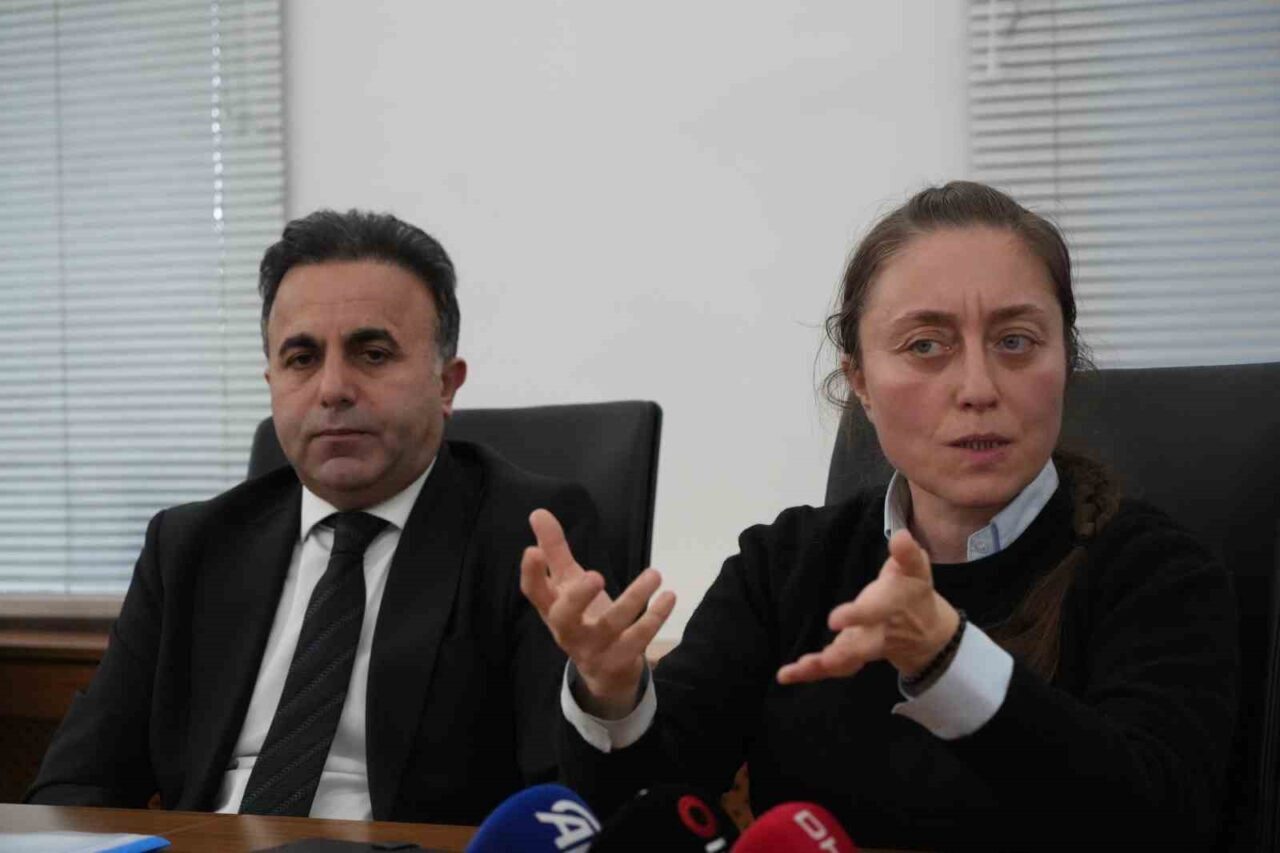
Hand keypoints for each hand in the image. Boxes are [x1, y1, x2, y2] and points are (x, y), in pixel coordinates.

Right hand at [520, 508, 676, 717]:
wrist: (604, 673)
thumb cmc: (581, 618)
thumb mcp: (567, 585)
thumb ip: (555, 550)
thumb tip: (538, 513)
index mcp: (552, 609)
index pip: (533, 593)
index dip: (531, 574)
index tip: (533, 551)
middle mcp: (569, 631)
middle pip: (565, 617)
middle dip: (578, 597)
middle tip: (596, 576)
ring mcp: (595, 648)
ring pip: (611, 626)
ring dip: (634, 599)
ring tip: (654, 574)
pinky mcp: (620, 659)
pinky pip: (639, 639)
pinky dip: (655, 617)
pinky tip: (669, 596)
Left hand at [777, 529, 959, 684]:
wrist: (926, 632)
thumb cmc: (913, 591)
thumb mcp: (916, 569)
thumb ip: (907, 554)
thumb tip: (900, 536)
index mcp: (892, 609)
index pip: (875, 612)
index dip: (857, 616)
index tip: (834, 620)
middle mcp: (878, 634)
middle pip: (861, 647)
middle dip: (842, 653)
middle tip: (823, 658)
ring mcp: (863, 649)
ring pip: (844, 663)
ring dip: (820, 667)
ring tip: (795, 669)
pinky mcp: (850, 657)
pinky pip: (831, 669)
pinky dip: (809, 673)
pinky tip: (784, 675)